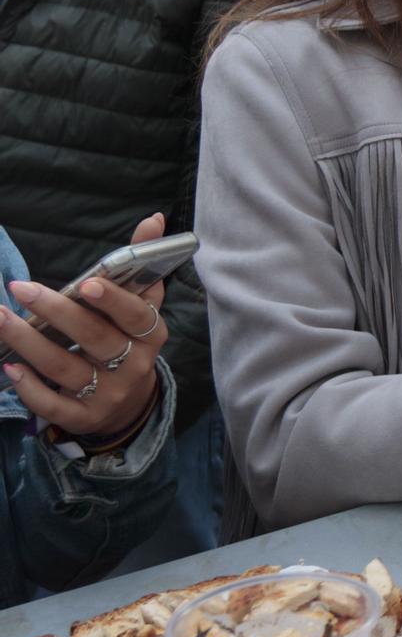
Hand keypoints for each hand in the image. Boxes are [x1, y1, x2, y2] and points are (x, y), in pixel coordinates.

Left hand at [2, 214, 169, 439]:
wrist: (129, 401)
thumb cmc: (128, 339)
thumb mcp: (141, 304)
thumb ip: (142, 263)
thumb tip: (154, 219)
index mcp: (150, 334)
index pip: (134, 315)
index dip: (111, 301)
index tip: (85, 284)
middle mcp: (133, 365)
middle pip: (93, 338)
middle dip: (55, 312)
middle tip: (21, 289)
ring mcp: (108, 393)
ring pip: (64, 368)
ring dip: (27, 343)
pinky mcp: (84, 417)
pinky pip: (53, 404)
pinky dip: (30, 387)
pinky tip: (9, 366)